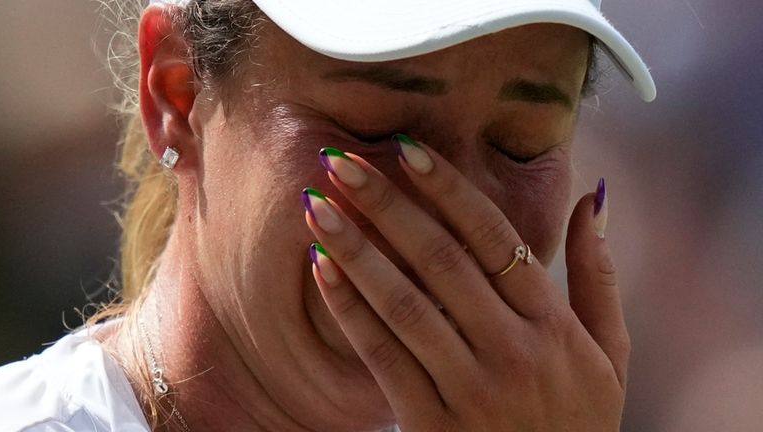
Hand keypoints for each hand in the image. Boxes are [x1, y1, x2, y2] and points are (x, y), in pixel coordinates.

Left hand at [302, 138, 628, 431]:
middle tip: (339, 159)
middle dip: (386, 203)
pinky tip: (322, 268)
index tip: (405, 149)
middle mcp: (513, 350)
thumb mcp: (610, 353)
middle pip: (439, 259)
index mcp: (554, 326)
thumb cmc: (579, 420)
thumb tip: (594, 197)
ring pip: (404, 302)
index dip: (446, 189)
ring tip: (316, 205)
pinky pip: (382, 356)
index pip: (494, 238)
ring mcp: (471, 389)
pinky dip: (350, 309)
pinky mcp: (431, 423)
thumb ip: (599, 275)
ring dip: (356, 248)